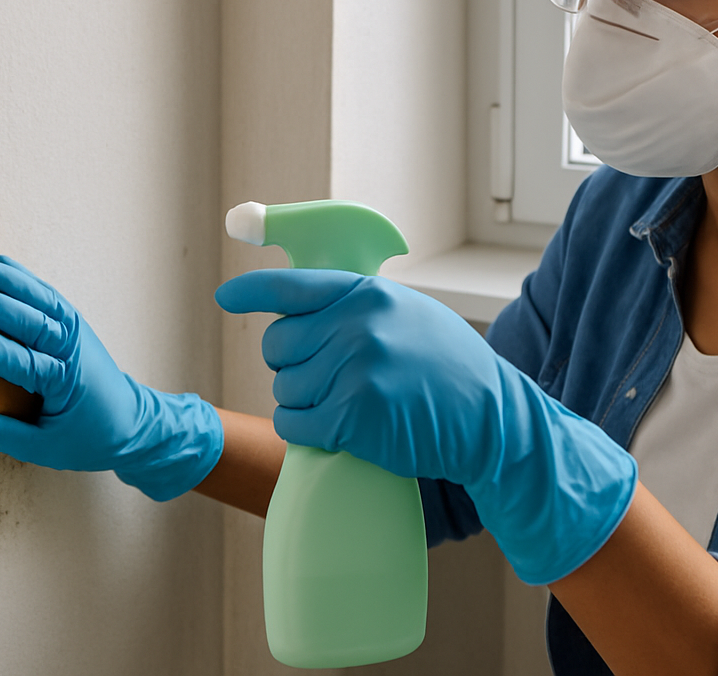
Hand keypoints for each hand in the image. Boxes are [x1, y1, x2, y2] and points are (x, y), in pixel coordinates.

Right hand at [0, 256, 221, 501]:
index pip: (22, 361)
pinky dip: (27, 280)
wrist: (131, 424)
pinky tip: (4, 266)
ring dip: (13, 283)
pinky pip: (50, 296)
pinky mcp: (76, 324)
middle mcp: (72, 351)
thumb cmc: (83, 439)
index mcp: (63, 384)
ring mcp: (77, 333)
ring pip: (44, 301)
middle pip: (34, 322)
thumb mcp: (40, 449)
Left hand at [215, 269, 636, 584]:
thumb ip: (357, 308)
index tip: (226, 299)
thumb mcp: (408, 316)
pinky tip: (335, 430)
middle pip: (277, 344)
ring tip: (345, 406)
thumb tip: (298, 312)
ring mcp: (355, 369)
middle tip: (326, 379)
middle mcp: (357, 325)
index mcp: (367, 294)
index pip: (291, 286)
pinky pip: (293, 423)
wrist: (491, 420)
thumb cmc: (449, 370)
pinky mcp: (353, 415)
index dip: (251, 292)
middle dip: (291, 365)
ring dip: (302, 403)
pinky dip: (305, 432)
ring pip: (283, 388)